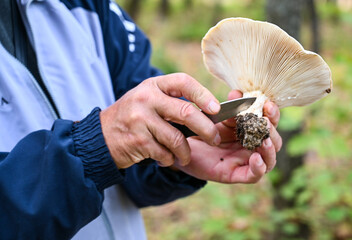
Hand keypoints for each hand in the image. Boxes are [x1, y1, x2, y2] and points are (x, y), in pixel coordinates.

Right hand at [100, 73, 220, 168]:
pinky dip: (169, 159)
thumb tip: (210, 112)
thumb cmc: (134, 118)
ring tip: (186, 156)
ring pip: (177, 138)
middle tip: (214, 139)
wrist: (100, 137)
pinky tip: (165, 158)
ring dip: (186, 152)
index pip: (183, 82)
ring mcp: (140, 119)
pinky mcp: (137, 140)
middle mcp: (146, 98)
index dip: (203, 94)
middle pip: (186, 112)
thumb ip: (173, 101)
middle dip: (206, 129)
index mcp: (153, 85)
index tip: (216, 109)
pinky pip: (165, 153)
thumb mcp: (149, 99)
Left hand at [174, 90, 281, 182]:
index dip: (273, 114)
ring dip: (270, 150)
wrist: (183, 150)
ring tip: (265, 141)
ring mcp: (246, 162)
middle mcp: (253, 147)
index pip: (270, 122)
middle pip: (275, 142)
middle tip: (266, 122)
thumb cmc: (203, 132)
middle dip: (273, 131)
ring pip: (269, 160)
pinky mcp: (236, 175)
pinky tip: (256, 158)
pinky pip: (254, 175)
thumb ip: (228, 108)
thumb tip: (237, 93)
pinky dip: (258, 168)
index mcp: (252, 131)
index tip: (268, 104)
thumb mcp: (216, 118)